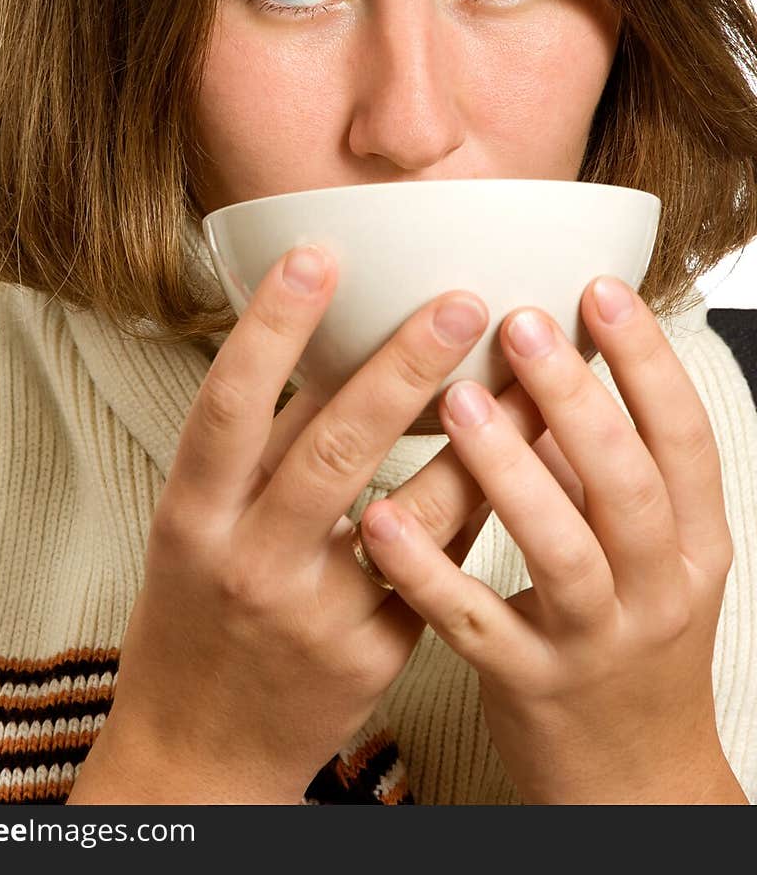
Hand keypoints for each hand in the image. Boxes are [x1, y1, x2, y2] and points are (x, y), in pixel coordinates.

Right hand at [70, 244, 545, 803]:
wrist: (199, 750)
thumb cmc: (196, 617)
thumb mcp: (193, 529)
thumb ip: (256, 451)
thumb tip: (330, 353)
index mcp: (191, 517)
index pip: (228, 404)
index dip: (270, 326)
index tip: (317, 255)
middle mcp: (249, 561)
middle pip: (331, 447)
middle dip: (402, 367)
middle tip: (462, 301)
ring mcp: (317, 614)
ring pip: (409, 511)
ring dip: (476, 439)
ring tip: (527, 375)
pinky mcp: (374, 654)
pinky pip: (439, 566)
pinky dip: (476, 507)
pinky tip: (521, 460)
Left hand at [358, 276, 745, 804]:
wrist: (632, 783)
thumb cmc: (627, 645)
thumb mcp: (639, 557)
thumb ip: (593, 472)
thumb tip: (547, 372)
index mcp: (694, 546)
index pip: (684, 440)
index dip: (647, 362)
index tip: (601, 291)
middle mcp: (656, 592)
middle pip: (628, 485)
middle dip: (576, 397)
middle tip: (519, 322)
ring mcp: (595, 644)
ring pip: (561, 551)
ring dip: (507, 469)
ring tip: (453, 399)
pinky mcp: (530, 687)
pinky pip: (474, 623)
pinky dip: (428, 569)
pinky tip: (380, 518)